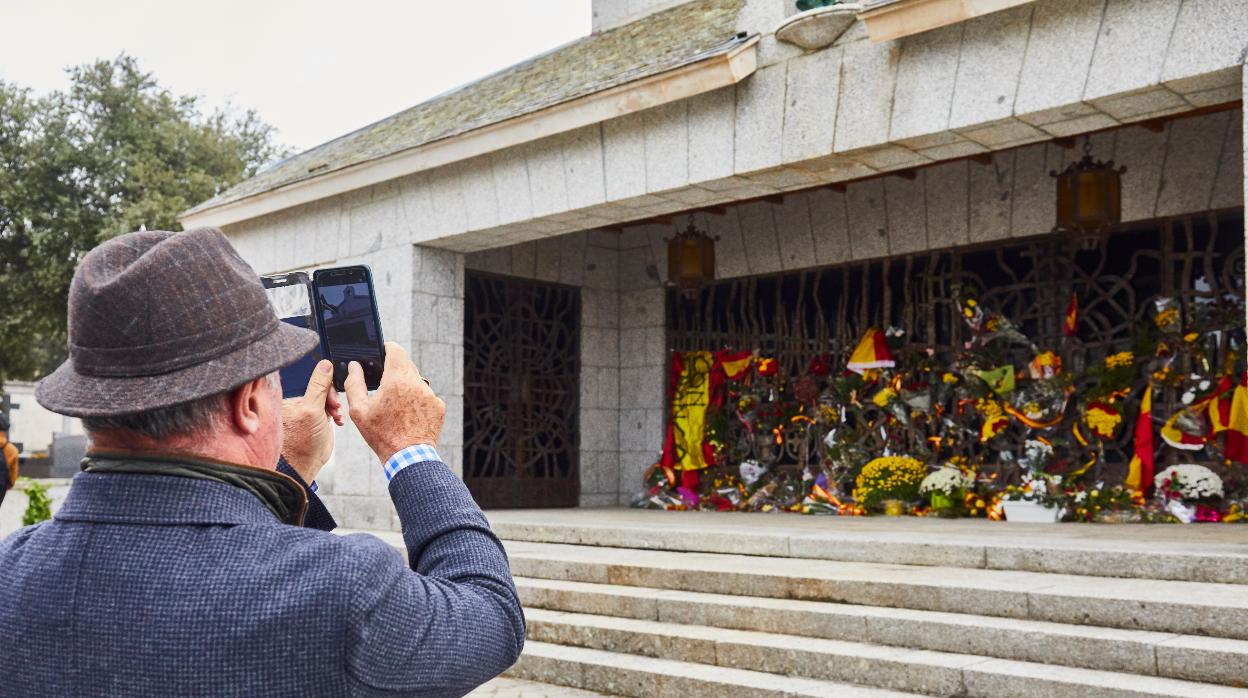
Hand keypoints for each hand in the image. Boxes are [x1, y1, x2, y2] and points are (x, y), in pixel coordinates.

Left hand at [281, 360, 344, 483]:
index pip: (313, 382)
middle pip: (322, 389)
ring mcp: (308, 412)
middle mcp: (298, 403)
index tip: (333, 400)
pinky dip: (336, 414)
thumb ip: (319, 386)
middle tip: (336, 409)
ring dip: (336, 407)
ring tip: (337, 417)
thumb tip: (325, 364)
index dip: (326, 388)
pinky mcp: (316, 420)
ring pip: (328, 399)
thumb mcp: (312, 409)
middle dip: (332, 399)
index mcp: (290, 398)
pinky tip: (337, 421)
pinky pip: (330, 409)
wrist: (305, 465)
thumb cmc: (302, 441)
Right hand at [344, 341, 445, 461]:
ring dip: (406, 386)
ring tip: (395, 405)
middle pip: (406, 365)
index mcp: (396, 380)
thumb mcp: (359, 410)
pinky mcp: (438, 406)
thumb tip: (354, 367)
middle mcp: (417, 383)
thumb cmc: (382, 435)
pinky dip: (417, 400)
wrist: (408, 457)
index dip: (387, 348)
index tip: (382, 351)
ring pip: (416, 380)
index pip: (396, 350)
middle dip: (394, 371)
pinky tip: (407, 414)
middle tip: (383, 385)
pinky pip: (426, 395)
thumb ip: (354, 384)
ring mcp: (430, 394)